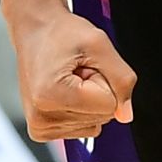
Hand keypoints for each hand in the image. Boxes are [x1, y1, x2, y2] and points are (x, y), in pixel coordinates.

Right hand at [12, 1, 135, 143]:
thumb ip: (122, 79)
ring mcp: (39, 127)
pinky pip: (82, 129)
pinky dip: (79, 110)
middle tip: (75, 70)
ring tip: (68, 78)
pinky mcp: (41, 130)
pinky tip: (63, 91)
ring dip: (88, 100)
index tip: (83, 66)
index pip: (109, 106)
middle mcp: (40, 116)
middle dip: (97, 91)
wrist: (35, 31)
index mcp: (50, 95)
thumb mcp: (99, 44)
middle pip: (102, 117)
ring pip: (93, 125)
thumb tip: (126, 115)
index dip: (104, 81)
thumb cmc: (61, 33)